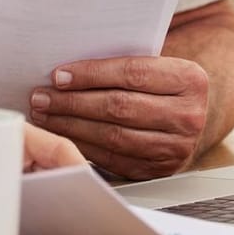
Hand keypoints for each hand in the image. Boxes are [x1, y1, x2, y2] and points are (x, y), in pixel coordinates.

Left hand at [25, 56, 210, 179]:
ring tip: (45, 116)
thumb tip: (66, 70)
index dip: (91, 74)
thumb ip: (124, 65)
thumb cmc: (163, 85)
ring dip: (72, 126)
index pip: (132, 73)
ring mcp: (176, 147)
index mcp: (189, 79)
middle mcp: (188, 115)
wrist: (192, 116)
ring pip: (113, 136)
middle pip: (119, 107)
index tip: (59, 75)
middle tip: (41, 97)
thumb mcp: (158, 66)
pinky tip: (63, 135)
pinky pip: (113, 159)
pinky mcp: (159, 169)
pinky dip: (83, 146)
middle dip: (73, 102)